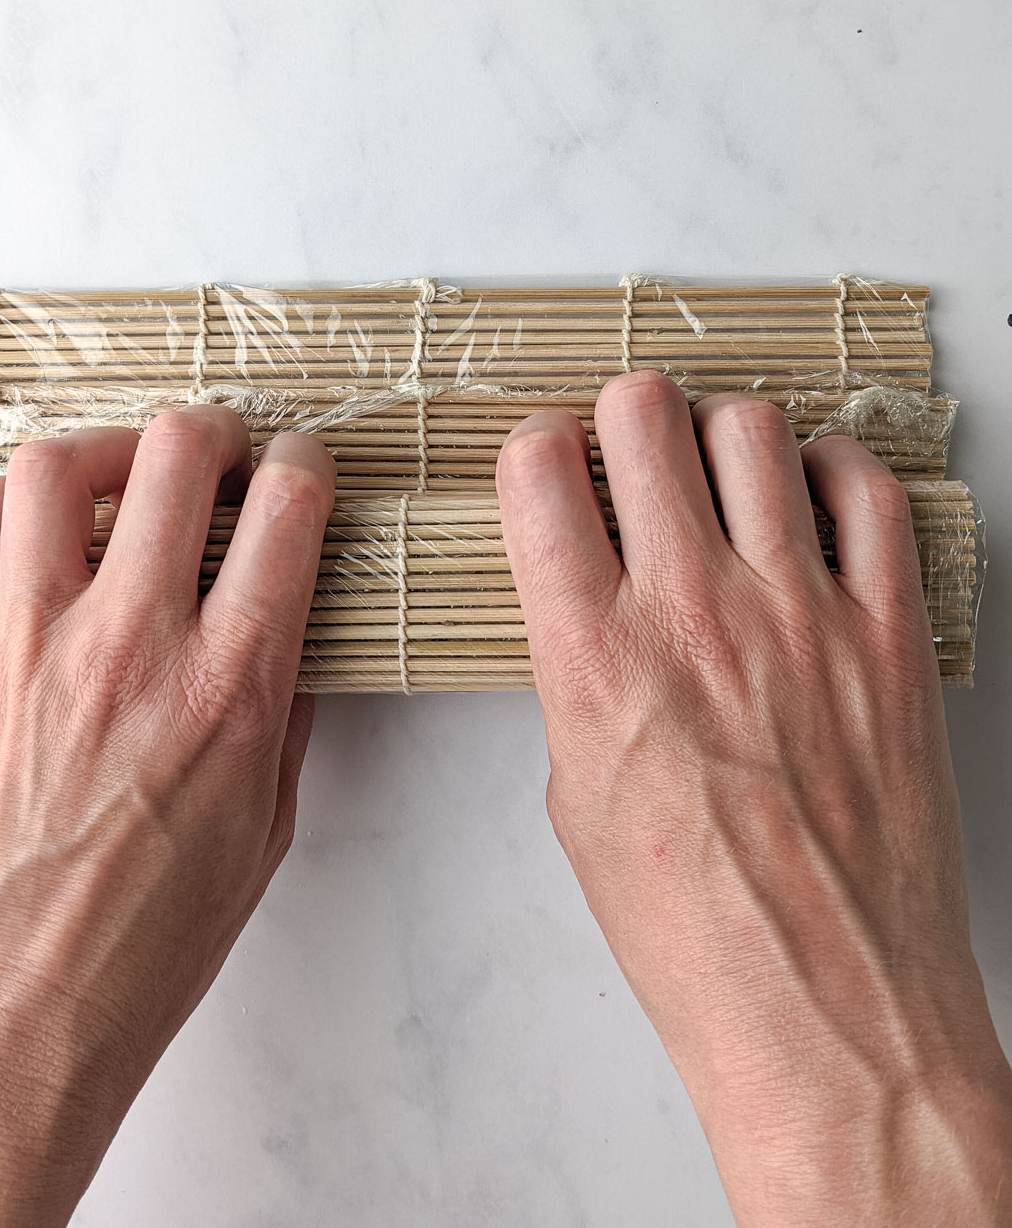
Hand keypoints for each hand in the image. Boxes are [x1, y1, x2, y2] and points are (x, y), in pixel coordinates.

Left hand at [0, 406, 334, 1227]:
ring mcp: (30, 649)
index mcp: (227, 690)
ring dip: (103, 450)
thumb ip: (283, 716)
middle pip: (176, 456)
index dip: (306, 467)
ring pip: (54, 471)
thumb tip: (288, 639)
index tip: (302, 470)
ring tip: (122, 473)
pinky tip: (29, 524)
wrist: (5, 1024)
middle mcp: (130, 648)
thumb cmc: (142, 951)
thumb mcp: (263, 834)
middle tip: (221, 450)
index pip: (286, 514)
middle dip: (215, 431)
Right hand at [496, 372, 1011, 1227]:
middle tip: (633, 452)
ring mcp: (801, 615)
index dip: (536, 450)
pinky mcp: (889, 636)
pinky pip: (869, 492)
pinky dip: (833, 470)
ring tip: (722, 475)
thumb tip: (593, 610)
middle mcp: (693, 613)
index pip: (540, 472)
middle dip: (623, 416)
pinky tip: (811, 499)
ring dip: (721, 435)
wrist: (824, 1012)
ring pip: (753, 428)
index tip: (550, 467)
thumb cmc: (692, 931)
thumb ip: (579, 678)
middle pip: (643, 414)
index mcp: (594, 656)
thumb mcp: (577, 799)